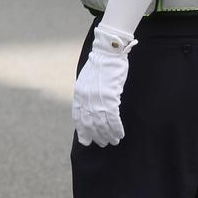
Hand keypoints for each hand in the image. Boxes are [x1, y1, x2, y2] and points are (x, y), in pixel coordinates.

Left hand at [72, 26, 134, 146]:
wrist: (108, 53)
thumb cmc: (101, 65)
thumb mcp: (88, 81)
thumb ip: (87, 94)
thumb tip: (90, 107)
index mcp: (79, 94)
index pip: (77, 117)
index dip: (82, 130)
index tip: (85, 140)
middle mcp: (85, 99)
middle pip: (89, 123)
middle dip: (95, 135)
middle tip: (102, 144)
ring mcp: (97, 99)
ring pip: (101, 123)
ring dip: (108, 135)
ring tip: (113, 141)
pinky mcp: (110, 98)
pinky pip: (113, 119)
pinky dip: (116, 128)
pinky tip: (120, 134)